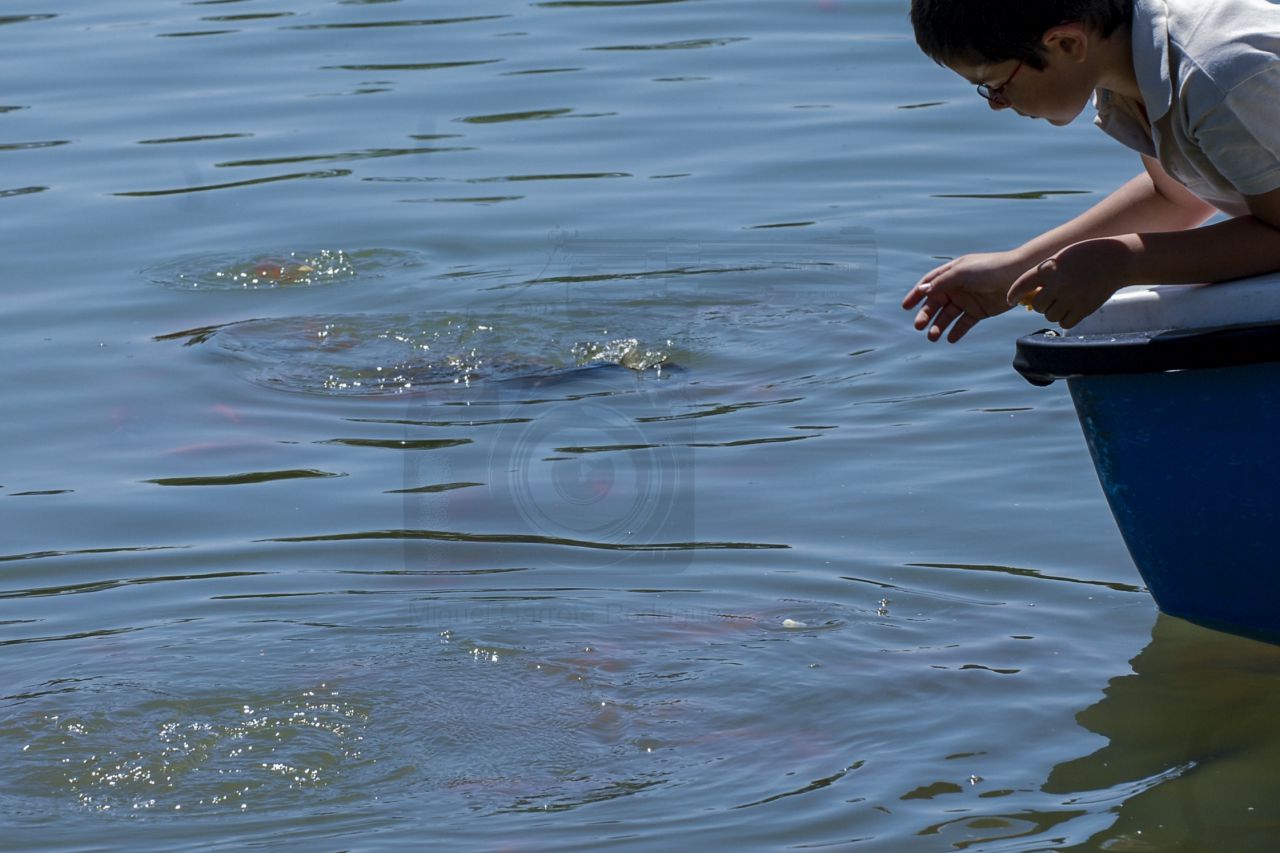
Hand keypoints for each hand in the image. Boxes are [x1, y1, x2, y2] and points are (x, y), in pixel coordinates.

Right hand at [902, 251, 1029, 342]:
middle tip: (918, 326)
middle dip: (926, 315)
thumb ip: (941, 282)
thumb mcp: (961, 272)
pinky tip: (950, 339)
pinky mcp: (979, 312)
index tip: (906, 306)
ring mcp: (967, 300)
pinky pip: (964, 323)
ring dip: (939, 326)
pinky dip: (956, 331)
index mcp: (951, 274)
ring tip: (933, 337)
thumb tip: (922, 290)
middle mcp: (957, 287)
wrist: (1018, 276)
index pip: (929, 284)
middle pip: (936, 303)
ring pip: (948, 315)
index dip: (916, 294)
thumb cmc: (989, 268)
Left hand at [1006, 239, 1133, 328]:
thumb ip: (1046, 273)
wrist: (1117, 259)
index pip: (1022, 284)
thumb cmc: (1086, 256)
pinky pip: (1065, 323)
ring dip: (1053, 311)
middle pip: (1037, 305)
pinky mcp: (1085, 308)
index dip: (1013, 294)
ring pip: (1050, 316)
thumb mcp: (1062, 257)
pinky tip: (1071, 310)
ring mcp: (1072, 297)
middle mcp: (1059, 283)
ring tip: (1064, 300)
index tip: (1010, 301)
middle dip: (1041, 303)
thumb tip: (1029, 295)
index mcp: (1050, 267)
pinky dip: (1065, 319)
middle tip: (1051, 297)